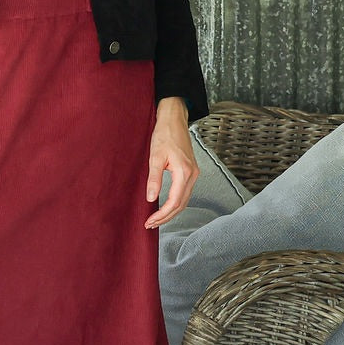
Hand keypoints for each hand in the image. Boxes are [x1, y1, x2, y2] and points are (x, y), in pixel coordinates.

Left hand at [144, 96, 198, 228]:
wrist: (174, 120)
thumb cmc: (164, 134)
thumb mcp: (155, 156)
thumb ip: (154, 179)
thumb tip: (151, 198)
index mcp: (184, 172)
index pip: (174, 201)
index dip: (162, 214)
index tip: (150, 221)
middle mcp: (192, 175)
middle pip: (181, 205)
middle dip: (166, 217)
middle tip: (150, 224)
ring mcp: (194, 174)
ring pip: (184, 200)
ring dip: (171, 212)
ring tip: (156, 219)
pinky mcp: (191, 171)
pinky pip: (185, 193)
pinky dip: (175, 203)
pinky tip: (165, 206)